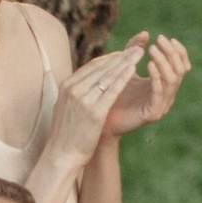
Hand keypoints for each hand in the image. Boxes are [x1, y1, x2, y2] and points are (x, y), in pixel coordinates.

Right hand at [49, 43, 155, 169]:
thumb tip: (87, 81)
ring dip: (126, 62)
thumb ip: (76, 92)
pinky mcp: (94, 111)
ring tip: (139, 53)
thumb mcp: (66, 106)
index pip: (92, 66)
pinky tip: (134, 70)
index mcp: (66, 86)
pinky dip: (123, 78)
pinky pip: (112, 90)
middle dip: (121, 56)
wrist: (61, 155)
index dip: (110, 58)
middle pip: (102, 67)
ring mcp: (83, 99)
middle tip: (137, 47)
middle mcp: (74, 89)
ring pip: (108, 75)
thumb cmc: (66, 134)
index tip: (124, 53)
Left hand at [101, 32, 188, 135]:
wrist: (101, 120)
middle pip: (180, 71)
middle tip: (160, 40)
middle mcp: (167, 95)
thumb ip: (134, 50)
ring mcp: (162, 105)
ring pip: (172, 81)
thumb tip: (146, 32)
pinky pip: (159, 93)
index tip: (167, 38)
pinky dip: (157, 77)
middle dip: (171, 53)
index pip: (181, 66)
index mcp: (163, 84)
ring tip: (152, 49)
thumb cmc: (113, 93)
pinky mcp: (153, 114)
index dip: (178, 51)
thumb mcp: (125, 67)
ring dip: (163, 62)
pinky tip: (149, 64)